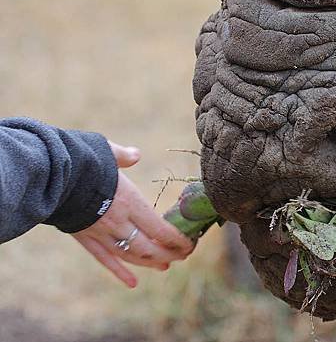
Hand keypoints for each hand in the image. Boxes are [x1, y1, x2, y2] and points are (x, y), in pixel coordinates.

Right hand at [72, 141, 193, 287]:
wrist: (48, 174)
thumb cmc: (80, 159)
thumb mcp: (107, 151)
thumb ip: (123, 156)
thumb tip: (135, 154)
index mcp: (130, 202)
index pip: (161, 230)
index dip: (178, 240)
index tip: (190, 243)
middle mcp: (118, 222)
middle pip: (149, 248)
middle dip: (169, 254)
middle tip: (182, 256)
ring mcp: (100, 233)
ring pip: (130, 256)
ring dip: (150, 263)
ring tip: (165, 266)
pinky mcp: (84, 238)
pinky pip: (104, 259)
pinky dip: (119, 272)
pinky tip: (132, 283)